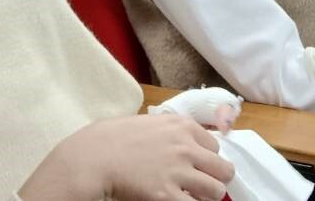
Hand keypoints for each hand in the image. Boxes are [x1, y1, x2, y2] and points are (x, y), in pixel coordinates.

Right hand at [22, 114, 234, 200]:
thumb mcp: (146, 122)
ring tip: (193, 198)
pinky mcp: (167, 196)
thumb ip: (168, 130)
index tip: (198, 167)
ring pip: (216, 190)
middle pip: (223, 168)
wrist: (91, 158)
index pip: (215, 146)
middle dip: (215, 179)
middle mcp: (186, 147)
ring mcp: (179, 172)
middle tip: (203, 186)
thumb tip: (179, 141)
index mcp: (182, 126)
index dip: (206, 159)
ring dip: (207, 196)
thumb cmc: (111, 138)